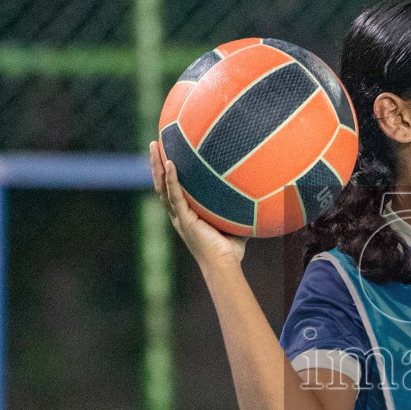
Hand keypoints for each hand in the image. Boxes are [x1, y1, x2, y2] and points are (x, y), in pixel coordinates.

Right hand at [150, 139, 247, 266]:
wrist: (224, 266)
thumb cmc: (230, 250)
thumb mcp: (234, 223)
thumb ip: (238, 208)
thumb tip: (257, 191)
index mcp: (186, 215)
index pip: (172, 190)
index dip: (167, 173)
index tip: (166, 154)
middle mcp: (179, 214)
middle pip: (161, 184)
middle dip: (156, 163)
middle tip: (154, 143)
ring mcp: (180, 217)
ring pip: (162, 187)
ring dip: (157, 166)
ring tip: (154, 145)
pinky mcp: (184, 220)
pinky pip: (175, 195)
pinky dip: (172, 179)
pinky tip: (171, 163)